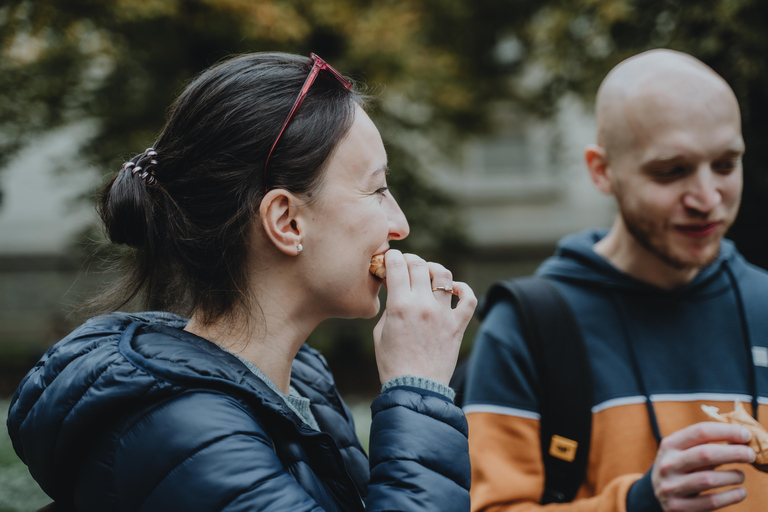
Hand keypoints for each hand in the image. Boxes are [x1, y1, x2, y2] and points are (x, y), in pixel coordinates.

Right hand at [372, 250, 476, 384]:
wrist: (415, 388)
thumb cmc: (392, 363)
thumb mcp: (379, 332)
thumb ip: (389, 307)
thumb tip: (395, 290)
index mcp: (399, 305)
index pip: (397, 265)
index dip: (392, 257)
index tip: (390, 259)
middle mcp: (423, 305)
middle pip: (419, 265)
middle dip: (410, 259)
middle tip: (406, 264)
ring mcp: (443, 314)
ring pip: (444, 275)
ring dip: (434, 268)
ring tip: (428, 273)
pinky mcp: (458, 326)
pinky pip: (469, 300)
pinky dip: (463, 289)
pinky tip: (454, 289)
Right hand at [652, 421, 755, 510]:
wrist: (656, 495)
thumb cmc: (680, 469)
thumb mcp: (683, 453)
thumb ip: (706, 445)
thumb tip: (740, 439)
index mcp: (669, 445)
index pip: (700, 432)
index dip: (726, 432)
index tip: (746, 435)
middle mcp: (667, 464)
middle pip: (705, 454)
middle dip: (734, 453)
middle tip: (750, 455)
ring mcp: (671, 487)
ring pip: (708, 479)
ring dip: (733, 476)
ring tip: (741, 475)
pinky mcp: (678, 507)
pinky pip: (711, 502)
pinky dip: (731, 496)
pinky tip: (740, 492)